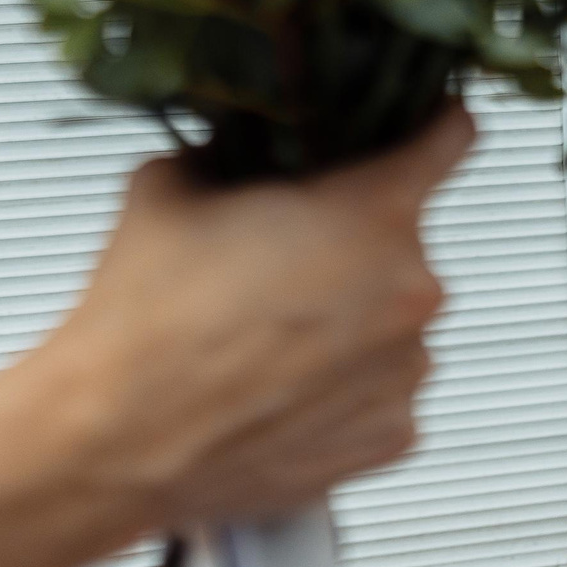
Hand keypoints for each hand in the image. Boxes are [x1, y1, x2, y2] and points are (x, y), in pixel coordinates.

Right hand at [25, 105, 472, 534]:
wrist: (114, 442)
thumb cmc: (144, 320)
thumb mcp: (172, 186)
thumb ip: (232, 152)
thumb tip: (240, 148)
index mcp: (373, 212)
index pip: (451, 138)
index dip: (434, 125)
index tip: (428, 127)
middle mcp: (411, 291)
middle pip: (404, 243)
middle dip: (352, 244)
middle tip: (277, 264)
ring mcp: (407, 372)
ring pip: (393, 322)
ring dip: (349, 322)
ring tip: (266, 340)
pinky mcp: (392, 436)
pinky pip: (381, 391)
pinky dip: (344, 386)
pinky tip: (281, 388)